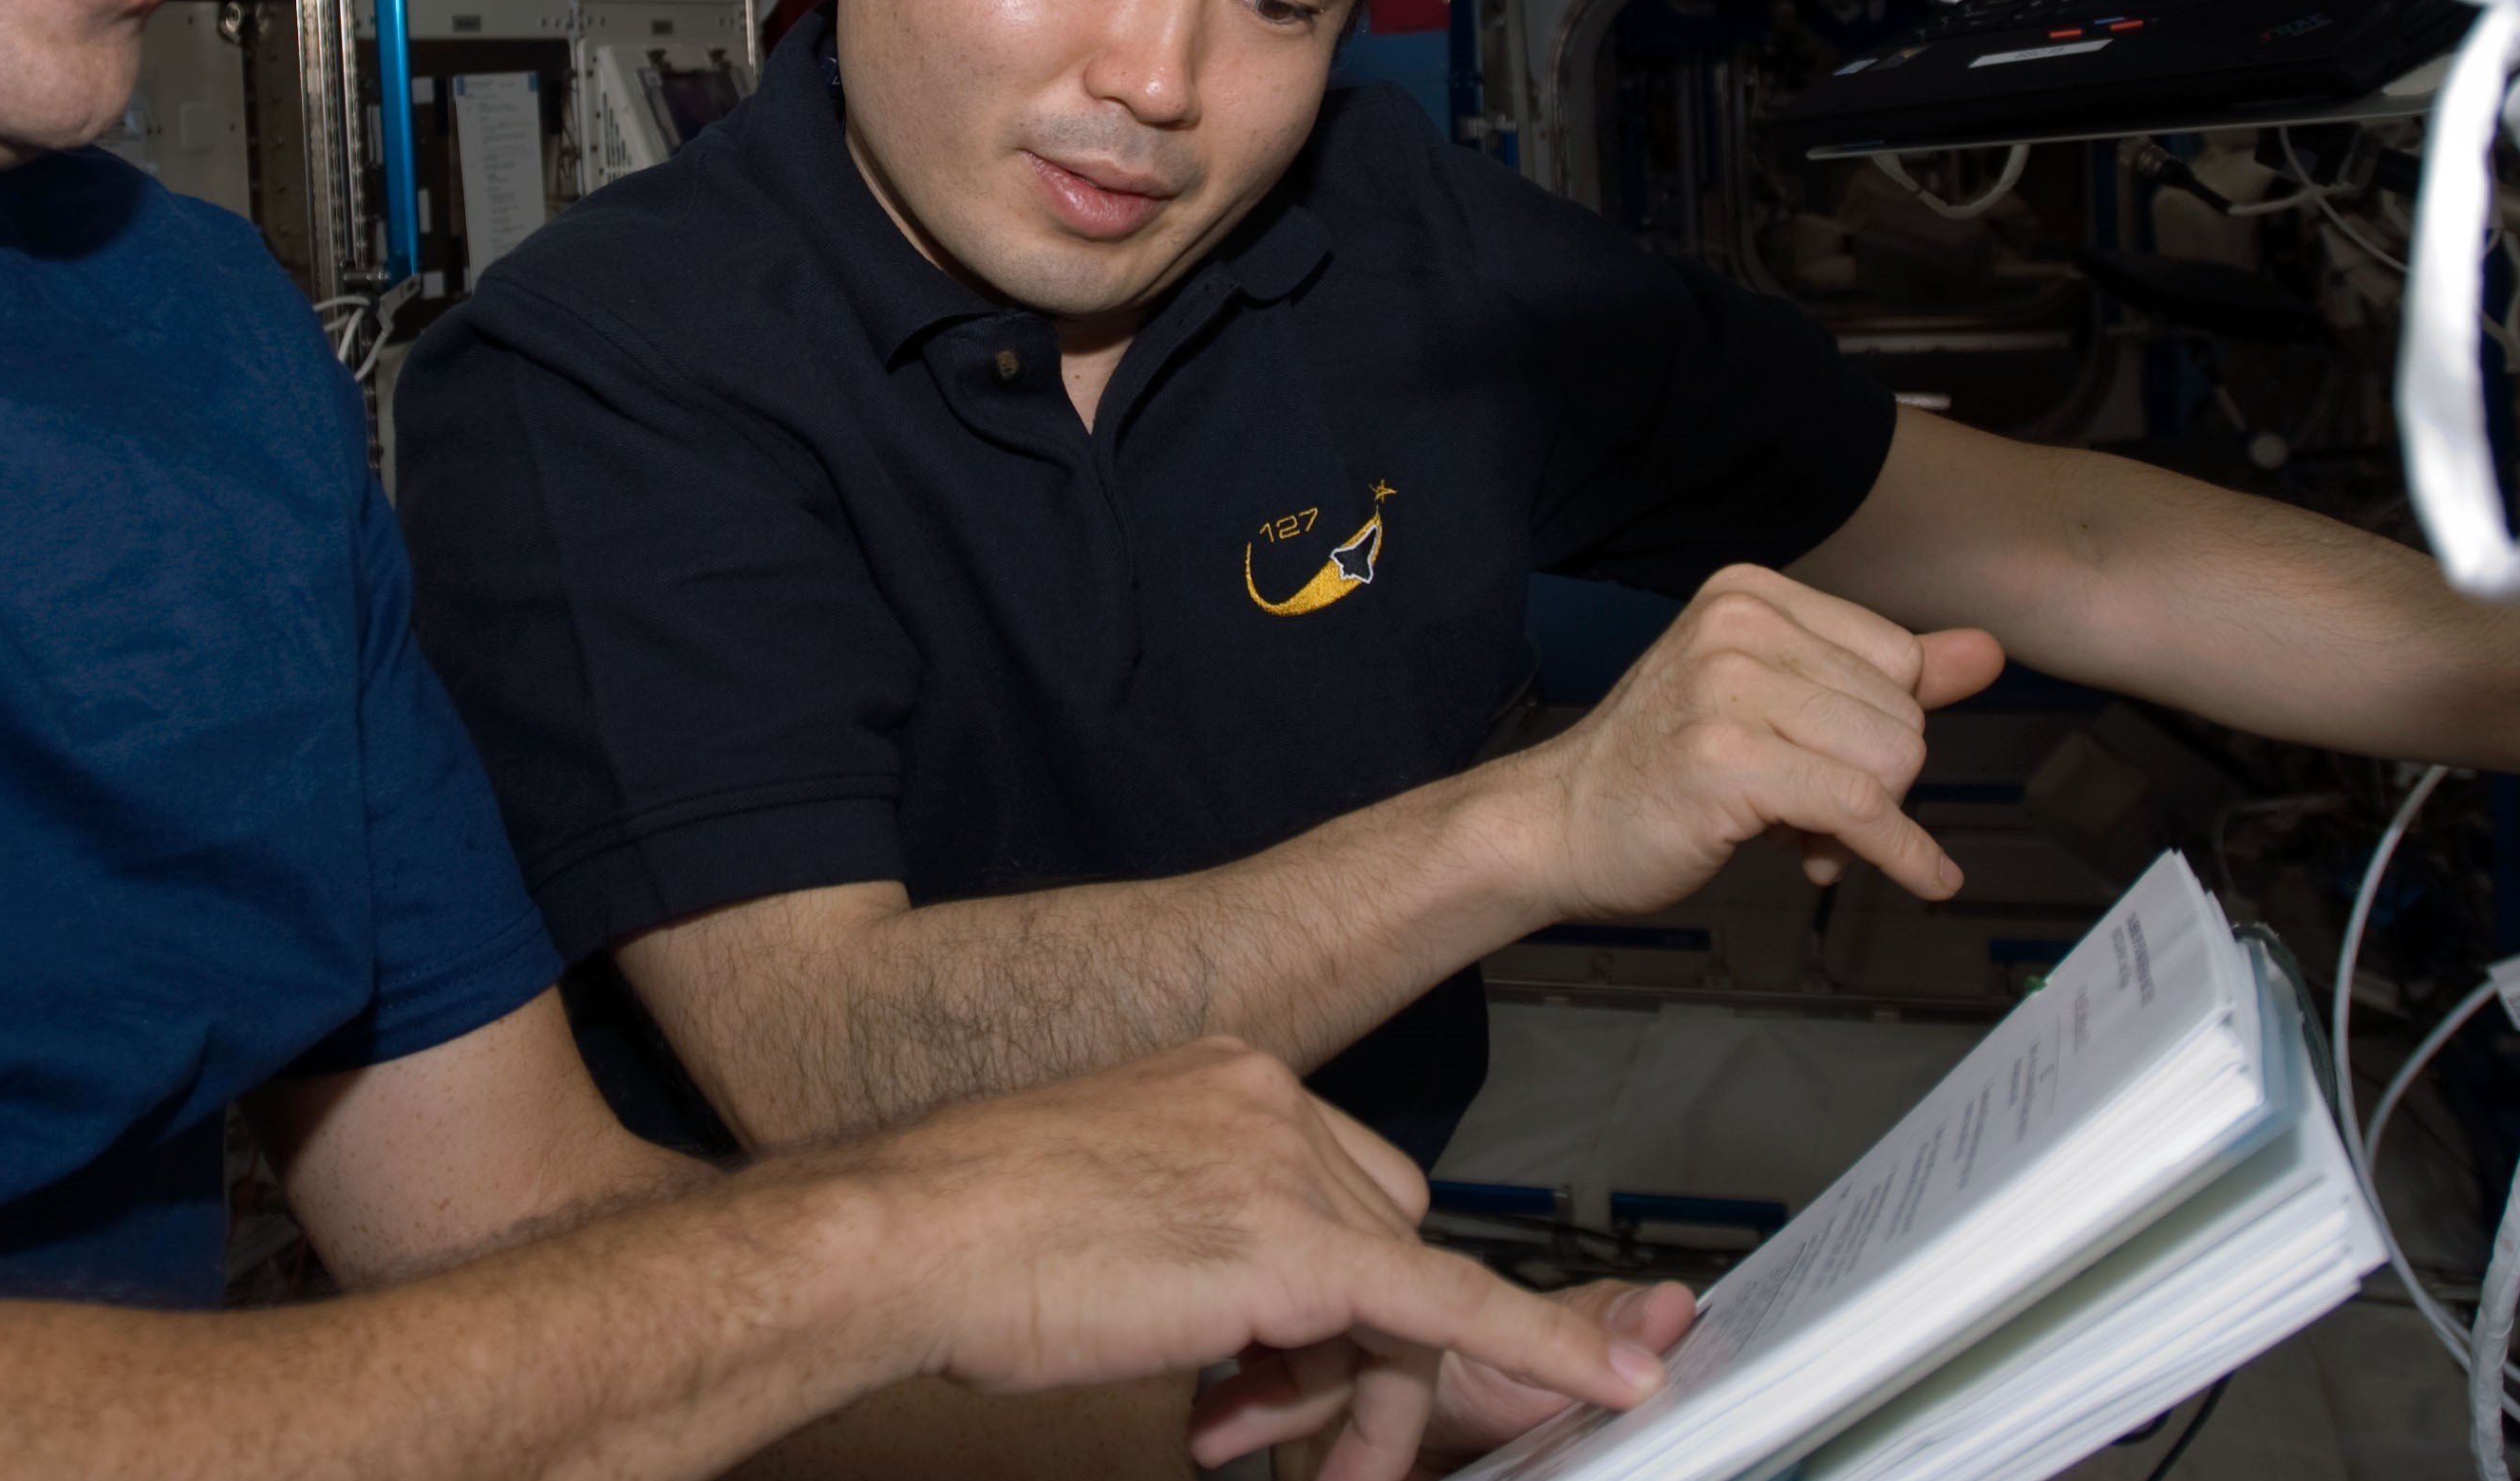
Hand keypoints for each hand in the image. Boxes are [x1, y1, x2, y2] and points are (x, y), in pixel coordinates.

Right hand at [849, 1040, 1666, 1480]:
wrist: (907, 1235)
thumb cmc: (965, 1228)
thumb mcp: (1098, 1201)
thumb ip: (1193, 1227)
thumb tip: (1232, 1306)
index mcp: (1223, 1074)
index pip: (1337, 1181)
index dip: (1329, 1286)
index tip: (1295, 1351)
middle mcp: (1272, 1100)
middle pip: (1382, 1240)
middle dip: (1342, 1347)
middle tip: (1253, 1425)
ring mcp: (1291, 1167)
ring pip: (1395, 1300)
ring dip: (1348, 1395)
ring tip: (1246, 1447)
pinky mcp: (1303, 1250)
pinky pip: (1454, 1309)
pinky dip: (1543, 1348)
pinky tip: (1612, 1382)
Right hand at [1501, 565, 2000, 917]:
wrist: (1558, 824)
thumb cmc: (1660, 765)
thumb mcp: (1773, 697)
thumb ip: (1883, 672)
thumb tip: (1987, 650)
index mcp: (1749, 594)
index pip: (1897, 658)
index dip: (1880, 727)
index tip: (1831, 762)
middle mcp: (1737, 624)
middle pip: (1901, 716)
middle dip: (1874, 781)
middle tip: (1808, 809)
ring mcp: (1727, 688)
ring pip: (1889, 764)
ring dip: (1868, 822)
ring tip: (1801, 830)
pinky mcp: (1727, 761)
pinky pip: (1864, 813)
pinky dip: (1902, 855)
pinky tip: (1920, 876)